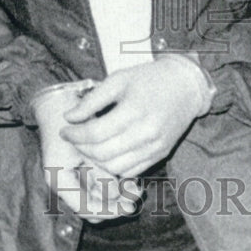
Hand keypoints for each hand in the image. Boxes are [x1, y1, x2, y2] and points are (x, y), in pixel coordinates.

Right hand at [40, 127, 137, 223]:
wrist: (59, 102)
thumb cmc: (70, 122)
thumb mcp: (84, 147)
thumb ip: (97, 172)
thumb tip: (116, 195)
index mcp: (60, 181)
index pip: (86, 209)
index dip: (109, 211)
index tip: (130, 207)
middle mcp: (67, 185)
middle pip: (95, 208)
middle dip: (116, 206)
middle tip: (137, 195)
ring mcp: (76, 178)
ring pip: (100, 199)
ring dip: (119, 196)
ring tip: (138, 187)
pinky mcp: (84, 170)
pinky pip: (102, 186)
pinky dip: (116, 185)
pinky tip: (132, 179)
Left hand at [60, 55, 207, 179]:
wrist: (186, 86)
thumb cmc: (150, 78)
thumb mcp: (119, 79)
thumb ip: (92, 99)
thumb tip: (69, 117)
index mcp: (134, 110)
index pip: (96, 133)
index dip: (75, 134)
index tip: (64, 130)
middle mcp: (146, 133)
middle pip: (103, 153)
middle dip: (82, 148)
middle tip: (74, 138)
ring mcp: (155, 147)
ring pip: (115, 167)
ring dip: (96, 160)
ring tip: (88, 146)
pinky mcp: (160, 155)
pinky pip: (131, 171)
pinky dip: (114, 167)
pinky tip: (106, 153)